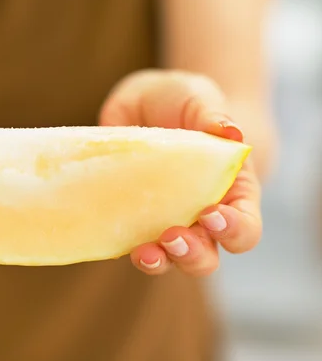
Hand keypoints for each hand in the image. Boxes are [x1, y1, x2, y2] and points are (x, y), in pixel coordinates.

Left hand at [99, 69, 261, 276]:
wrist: (143, 101)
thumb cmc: (184, 101)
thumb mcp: (199, 98)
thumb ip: (213, 114)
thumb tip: (230, 132)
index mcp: (231, 191)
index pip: (245, 225)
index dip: (235, 230)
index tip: (212, 215)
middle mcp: (200, 215)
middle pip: (208, 256)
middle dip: (193, 254)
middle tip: (173, 237)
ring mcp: (165, 220)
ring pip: (170, 259)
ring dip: (159, 261)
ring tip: (144, 251)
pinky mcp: (133, 218)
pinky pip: (131, 244)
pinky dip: (125, 248)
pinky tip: (115, 240)